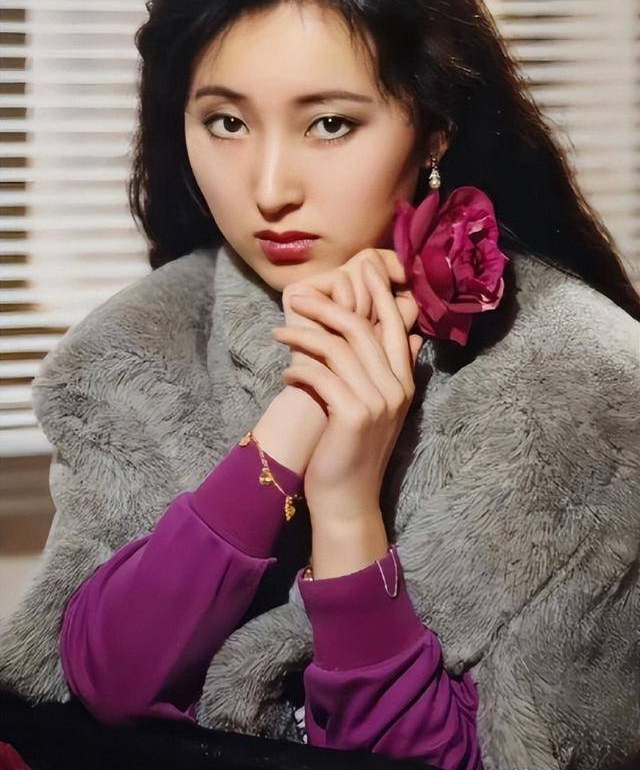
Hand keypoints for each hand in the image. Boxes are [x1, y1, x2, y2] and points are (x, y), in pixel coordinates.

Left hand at [272, 260, 423, 521]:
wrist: (348, 500)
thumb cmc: (352, 450)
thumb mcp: (375, 408)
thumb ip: (386, 372)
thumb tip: (400, 337)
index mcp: (404, 382)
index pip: (395, 325)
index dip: (378, 294)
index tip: (360, 269)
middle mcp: (396, 388)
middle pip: (362, 328)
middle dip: (328, 306)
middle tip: (298, 297)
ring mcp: (378, 402)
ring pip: (338, 348)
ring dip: (304, 336)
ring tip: (280, 332)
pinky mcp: (353, 415)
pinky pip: (322, 376)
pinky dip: (300, 370)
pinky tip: (287, 373)